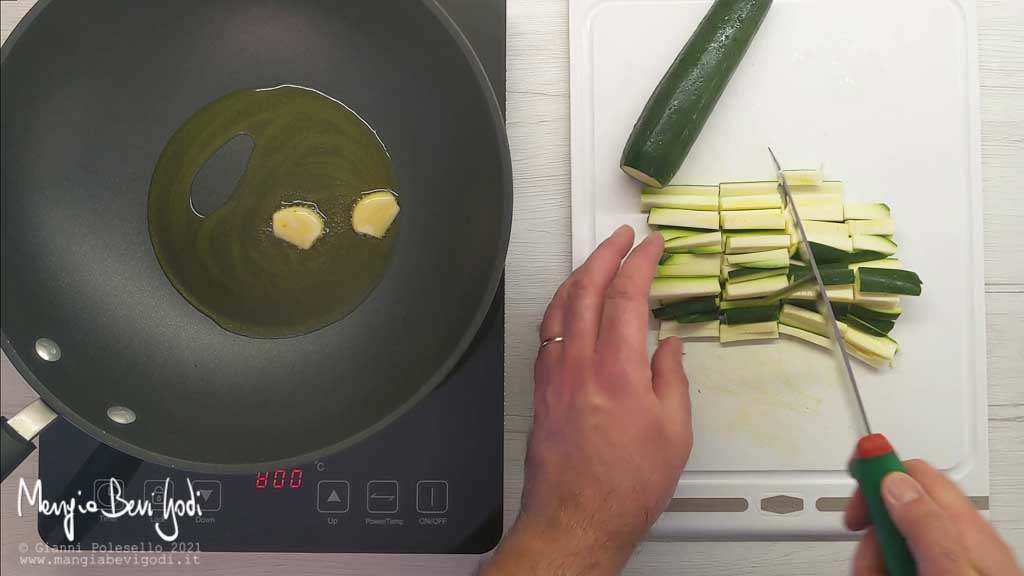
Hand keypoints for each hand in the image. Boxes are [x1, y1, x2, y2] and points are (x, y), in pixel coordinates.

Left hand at [484, 226, 692, 575]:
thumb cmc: (625, 485)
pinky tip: (570, 307)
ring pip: (560, 307)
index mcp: (617, 370)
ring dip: (579, 275)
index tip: (652, 246)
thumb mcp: (674, 433)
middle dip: (605, 253)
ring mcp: (554, 375)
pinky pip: (547, 332)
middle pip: (587, 288)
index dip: (640, 261)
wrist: (576, 519)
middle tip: (623, 237)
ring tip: (597, 261)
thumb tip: (669, 346)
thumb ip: (671, 379)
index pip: (627, 295)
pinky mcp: (541, 389)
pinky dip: (561, 307)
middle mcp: (579, 364)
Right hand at [845, 459, 1020, 574]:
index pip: (918, 473)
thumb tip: (893, 478)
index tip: (853, 474)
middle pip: (898, 505)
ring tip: (876, 575)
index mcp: (969, 529)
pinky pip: (897, 558)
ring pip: (893, 536)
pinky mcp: (936, 573)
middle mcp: (961, 541)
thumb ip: (926, 525)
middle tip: (867, 552)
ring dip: (872, 553)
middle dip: (872, 525)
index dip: (880, 469)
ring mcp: (950, 561)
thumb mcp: (950, 571)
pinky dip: (881, 566)